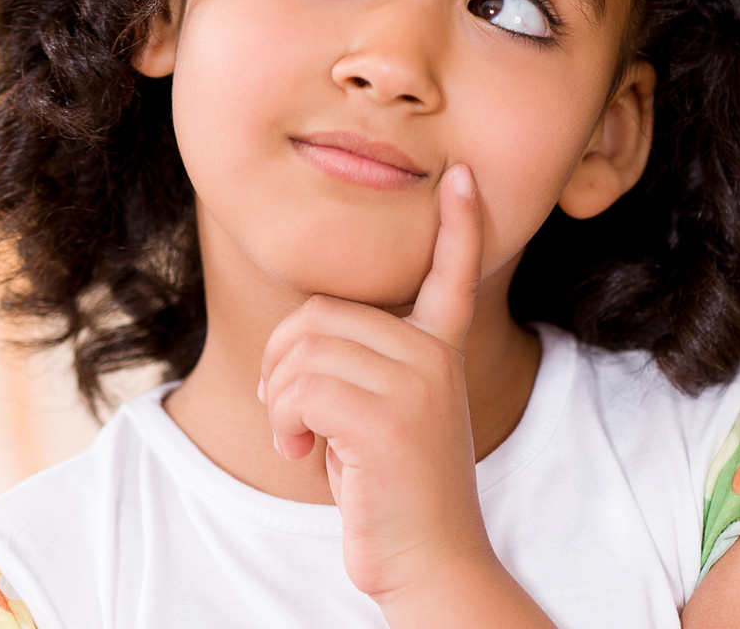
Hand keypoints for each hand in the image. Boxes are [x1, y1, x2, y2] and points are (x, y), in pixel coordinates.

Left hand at [258, 163, 503, 604]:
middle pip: (319, 315)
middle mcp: (434, 357)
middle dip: (282, 364)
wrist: (428, 562)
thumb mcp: (382, 417)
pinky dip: (282, 423)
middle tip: (291, 414)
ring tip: (299, 438)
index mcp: (440, 353)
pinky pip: (299, 389)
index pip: (452, 276)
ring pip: (301, 352)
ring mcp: (416, 383)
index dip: (458, 226)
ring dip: (278, 401)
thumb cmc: (392, 495)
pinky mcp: (388, 418)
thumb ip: (360, 367)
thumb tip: (297, 339)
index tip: (461, 177)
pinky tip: (300, 453)